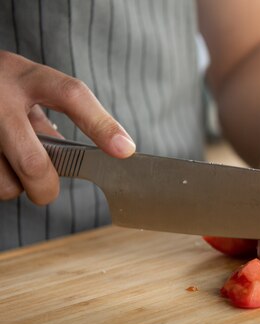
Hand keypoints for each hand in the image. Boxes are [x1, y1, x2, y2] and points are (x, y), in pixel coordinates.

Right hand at [0, 51, 134, 204]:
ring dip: (14, 187)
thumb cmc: (0, 87)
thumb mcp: (28, 87)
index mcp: (25, 76)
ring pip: (4, 183)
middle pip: (33, 162)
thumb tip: (102, 151)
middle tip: (47, 190)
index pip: (71, 95)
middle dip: (46, 187)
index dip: (101, 125)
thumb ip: (59, 116)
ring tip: (9, 166)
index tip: (124, 151)